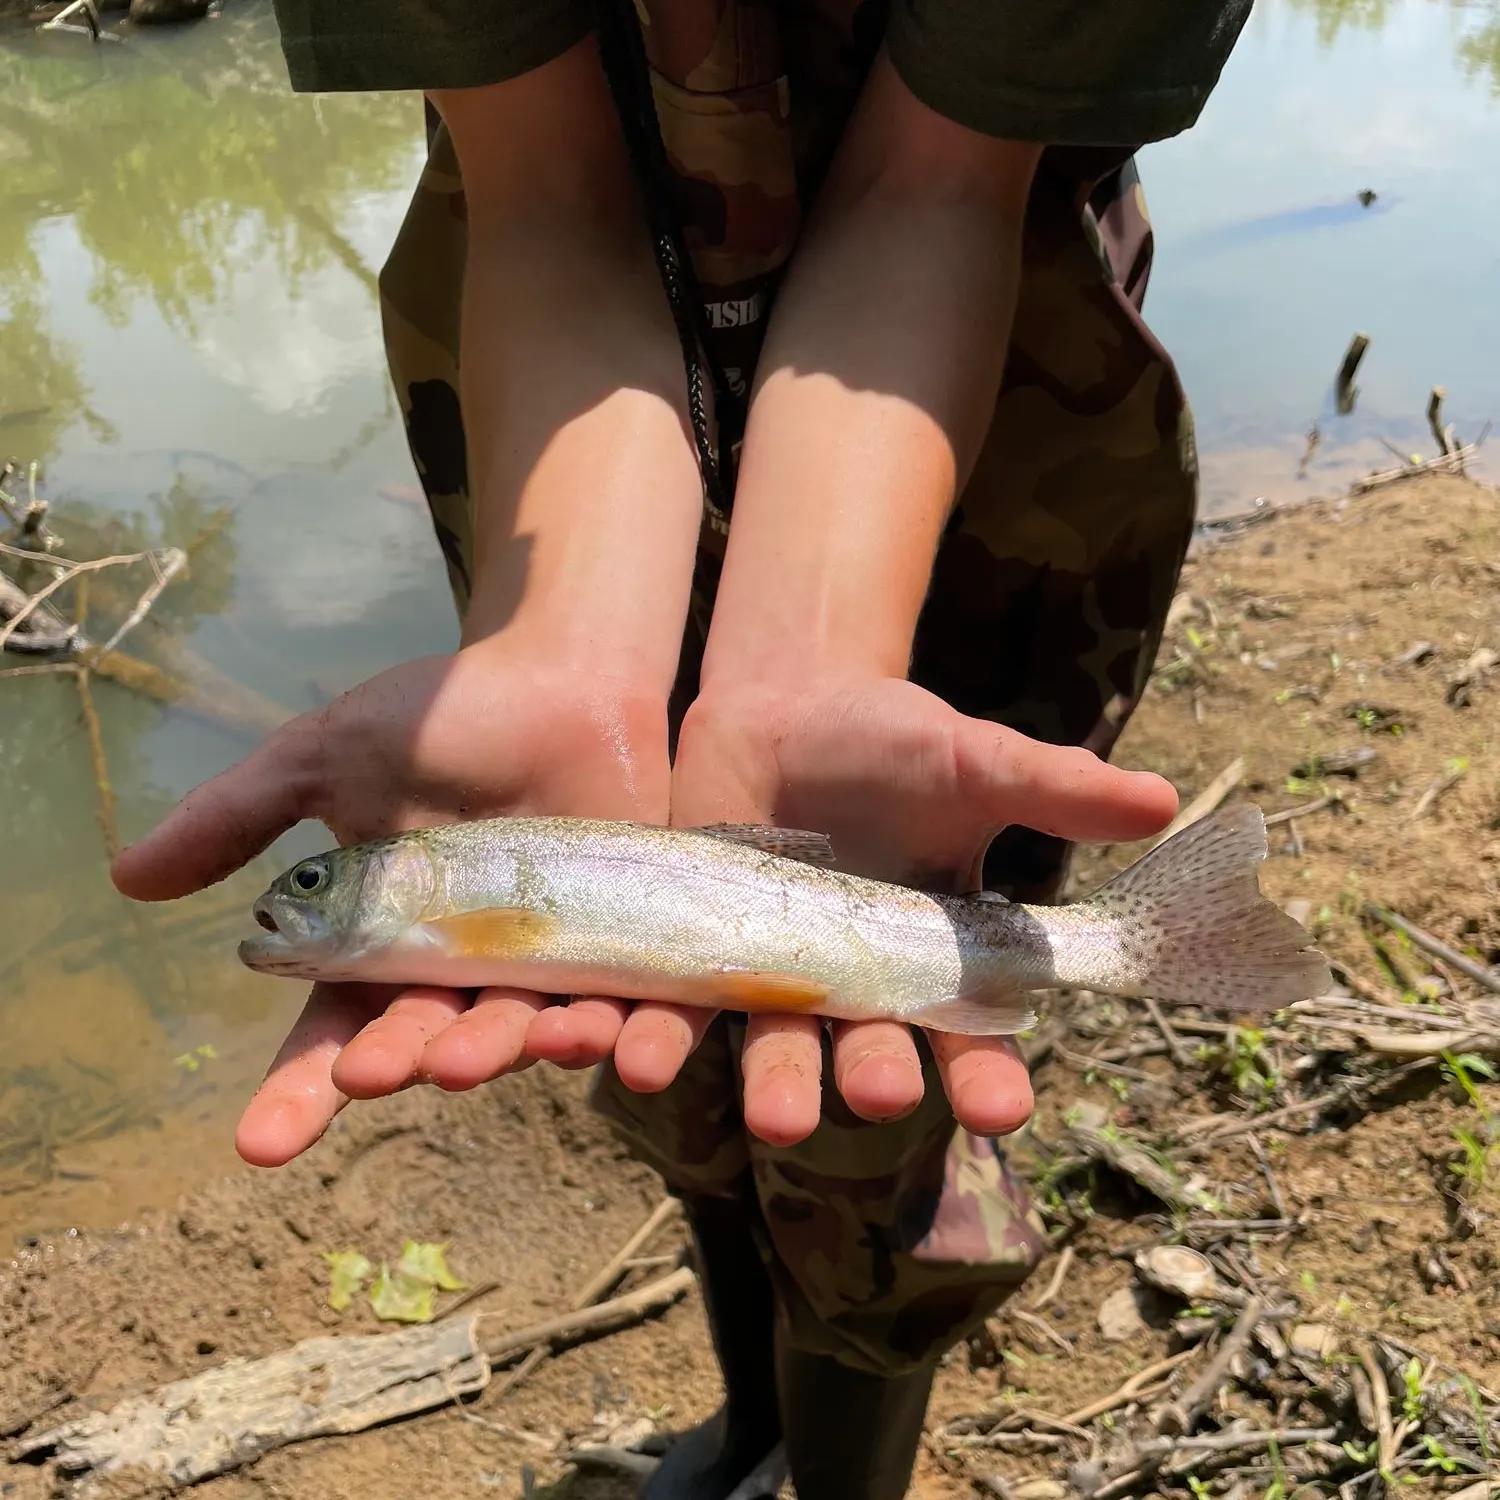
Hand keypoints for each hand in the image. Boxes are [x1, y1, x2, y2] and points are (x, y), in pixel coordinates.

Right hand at [110, 641, 685, 1166]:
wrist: (565, 674)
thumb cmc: (443, 717)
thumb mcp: (329, 757)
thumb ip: (241, 815)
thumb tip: (125, 878)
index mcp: (384, 944)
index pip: (333, 1033)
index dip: (298, 1090)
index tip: (260, 1143)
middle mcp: (460, 971)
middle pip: (424, 1041)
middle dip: (397, 1061)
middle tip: (373, 1070)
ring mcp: (543, 965)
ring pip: (519, 1033)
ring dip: (497, 1051)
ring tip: (476, 1054)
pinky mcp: (624, 947)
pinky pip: (625, 1008)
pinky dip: (622, 1037)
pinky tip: (610, 1048)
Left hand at [657, 677, 1177, 1146]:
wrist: (784, 705)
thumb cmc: (892, 738)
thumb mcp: (971, 756)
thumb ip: (1054, 785)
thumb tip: (1168, 801)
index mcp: (931, 956)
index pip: (971, 1031)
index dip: (988, 1069)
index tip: (1008, 1106)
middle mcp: (853, 987)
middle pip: (865, 1050)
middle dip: (869, 1075)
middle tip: (874, 1096)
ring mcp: (771, 977)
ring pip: (767, 1044)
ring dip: (763, 1078)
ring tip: (762, 1108)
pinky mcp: (693, 954)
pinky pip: (675, 1005)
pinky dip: (654, 1031)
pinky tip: (632, 1052)